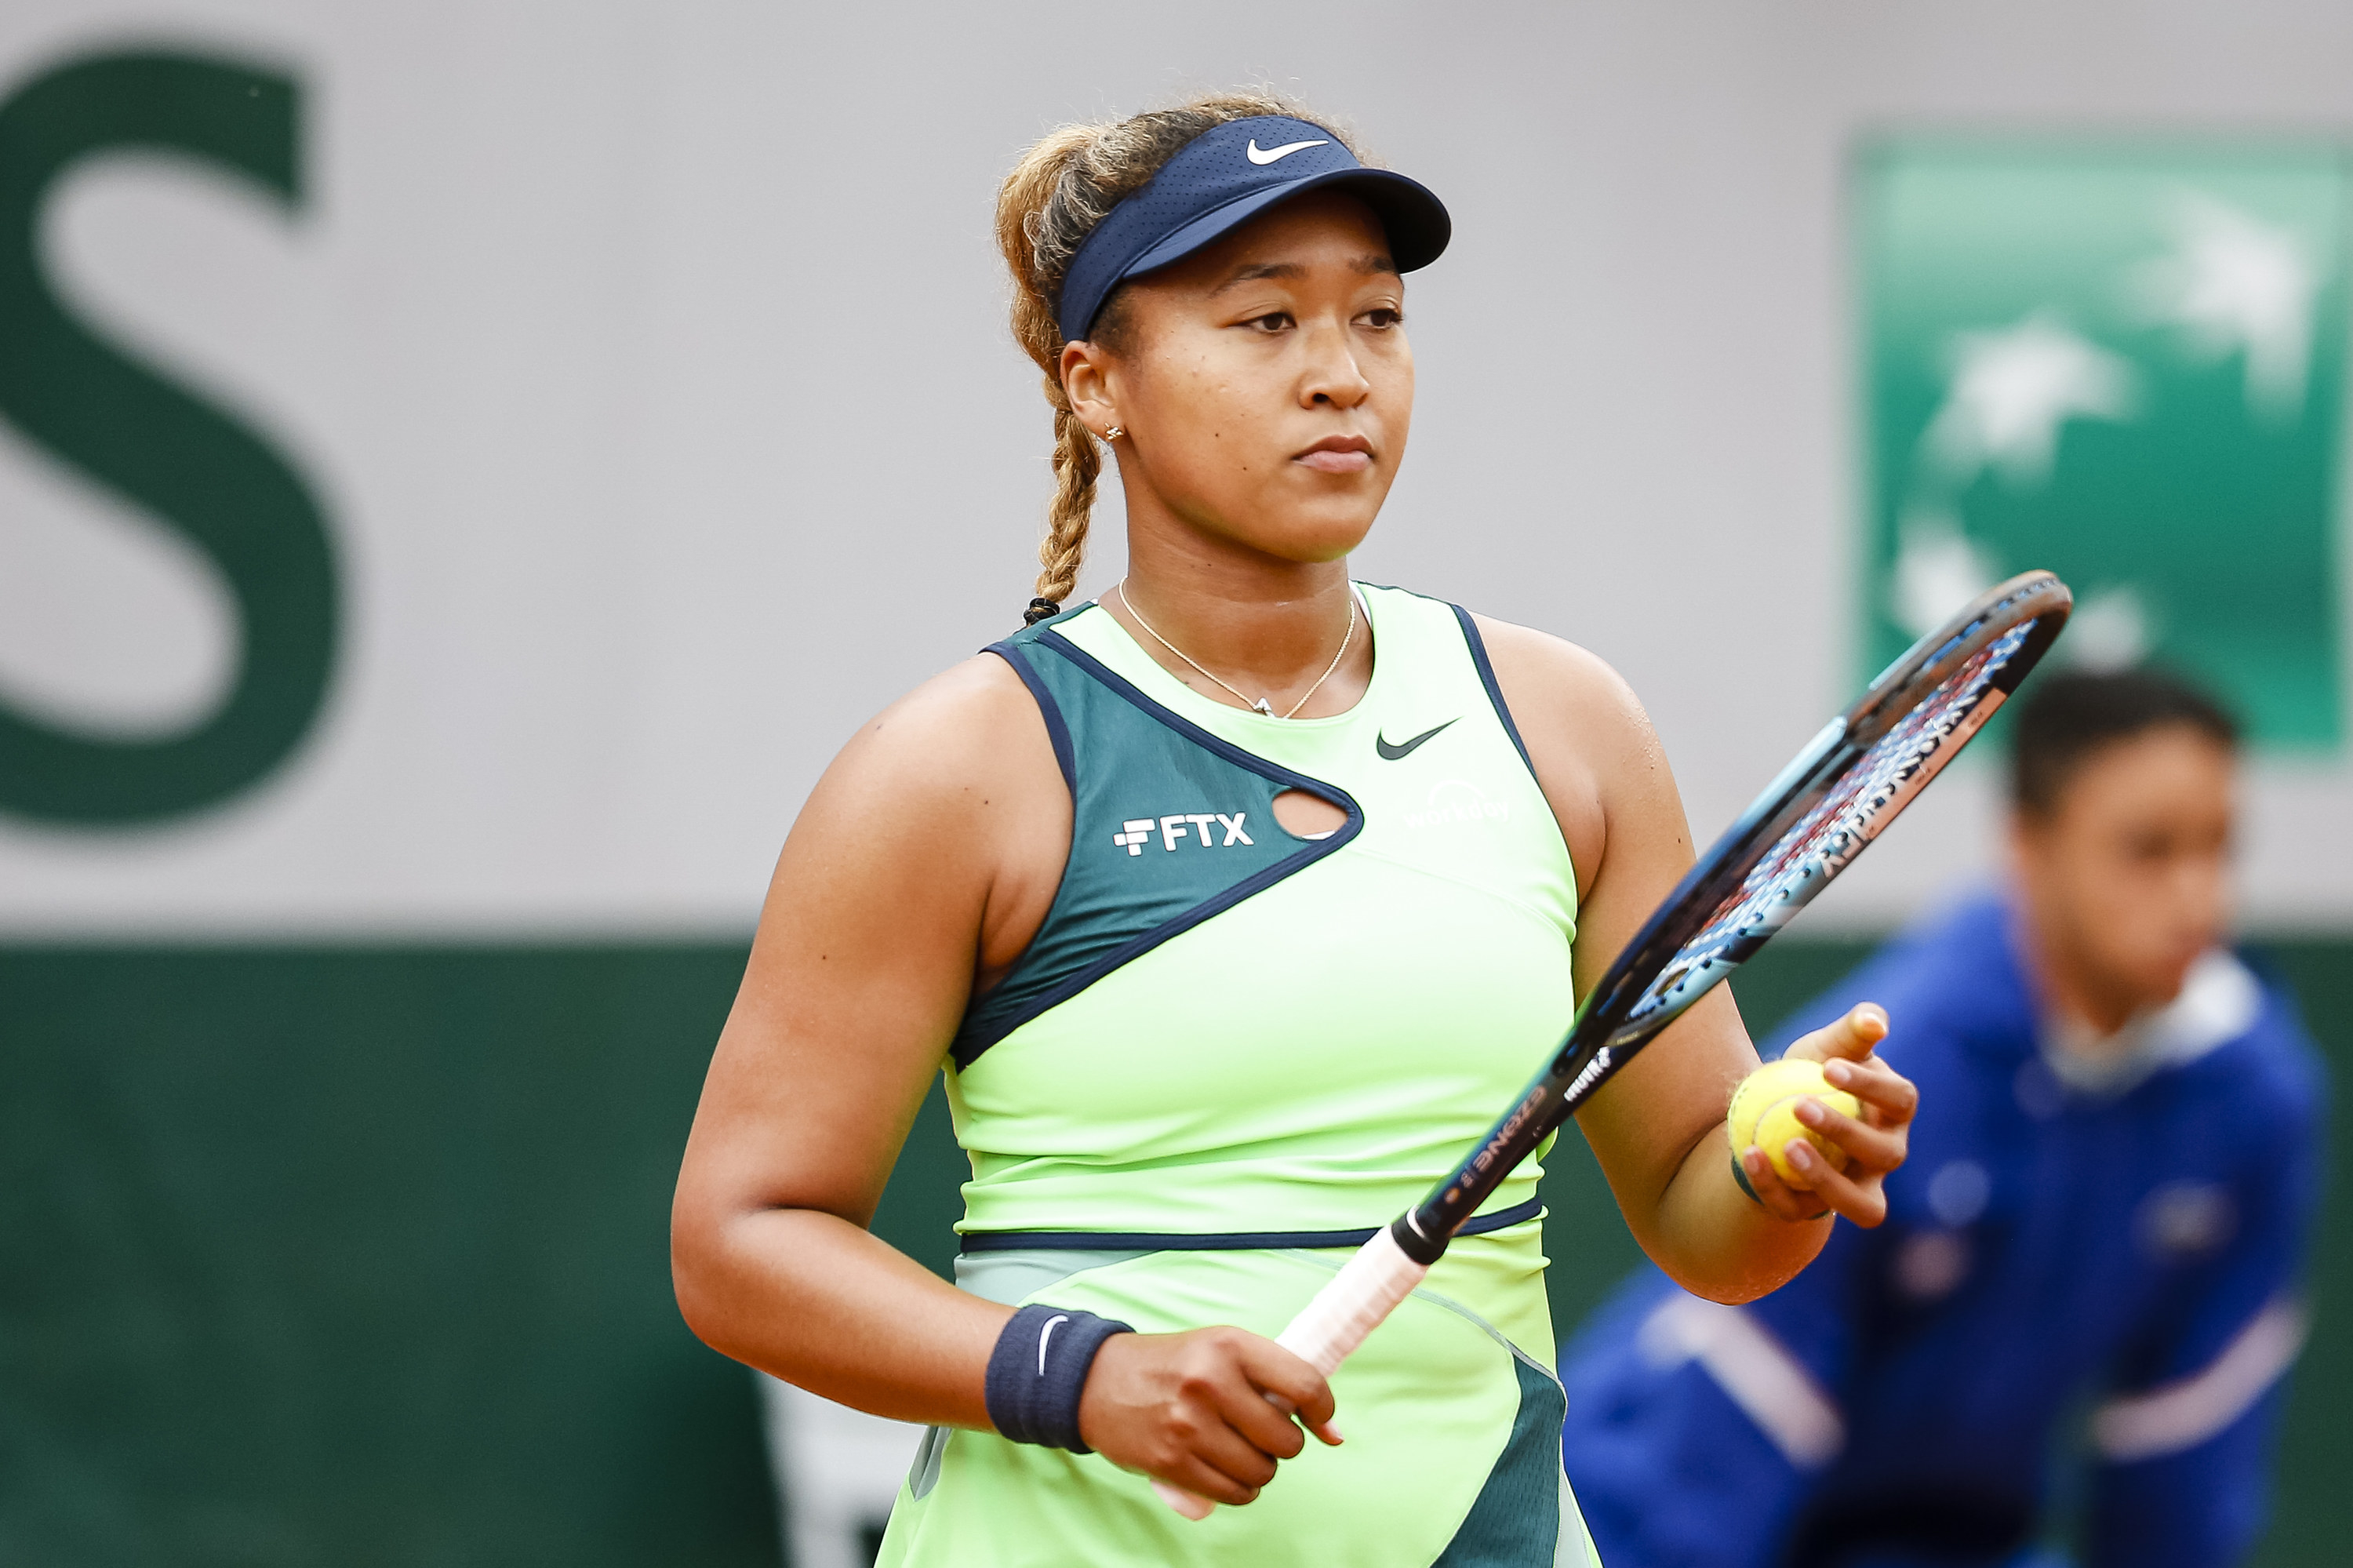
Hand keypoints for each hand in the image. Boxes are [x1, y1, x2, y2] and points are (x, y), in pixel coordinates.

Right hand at [1077, 1325, 1340, 1504]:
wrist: (1097, 1381)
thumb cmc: (1172, 1365)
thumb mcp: (1220, 1348)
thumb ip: (1275, 1380)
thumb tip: (1334, 1434)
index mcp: (1229, 1345)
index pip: (1304, 1384)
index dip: (1322, 1409)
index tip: (1320, 1421)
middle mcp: (1210, 1382)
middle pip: (1286, 1440)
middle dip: (1283, 1444)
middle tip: (1259, 1432)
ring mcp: (1189, 1425)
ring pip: (1262, 1472)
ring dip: (1259, 1469)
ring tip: (1237, 1450)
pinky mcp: (1171, 1462)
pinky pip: (1232, 1493)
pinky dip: (1238, 1489)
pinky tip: (1224, 1470)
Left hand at [1741, 1002, 1916, 1227]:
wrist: (1773, 1115)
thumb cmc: (1812, 1076)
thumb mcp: (1827, 1048)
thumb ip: (1852, 1032)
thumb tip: (1875, 1021)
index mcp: (1894, 1112)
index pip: (1900, 1100)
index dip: (1871, 1087)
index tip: (1828, 1068)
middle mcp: (1886, 1156)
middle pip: (1885, 1154)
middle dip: (1846, 1132)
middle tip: (1800, 1106)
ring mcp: (1857, 1189)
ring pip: (1861, 1205)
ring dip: (1826, 1179)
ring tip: (1788, 1145)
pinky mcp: (1816, 1210)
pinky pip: (1798, 1209)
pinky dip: (1772, 1186)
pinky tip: (1749, 1154)